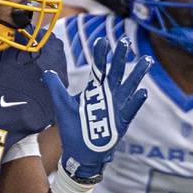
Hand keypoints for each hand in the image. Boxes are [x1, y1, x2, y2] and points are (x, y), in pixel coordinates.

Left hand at [45, 37, 149, 182]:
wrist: (80, 152)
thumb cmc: (73, 128)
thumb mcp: (62, 105)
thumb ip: (56, 87)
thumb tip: (46, 72)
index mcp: (94, 89)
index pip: (98, 67)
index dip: (100, 54)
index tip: (102, 40)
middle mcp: (108, 94)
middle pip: (116, 72)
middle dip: (120, 57)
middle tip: (125, 41)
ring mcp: (116, 107)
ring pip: (129, 86)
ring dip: (137, 74)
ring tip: (146, 60)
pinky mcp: (121, 122)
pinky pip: (130, 110)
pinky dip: (135, 101)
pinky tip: (142, 92)